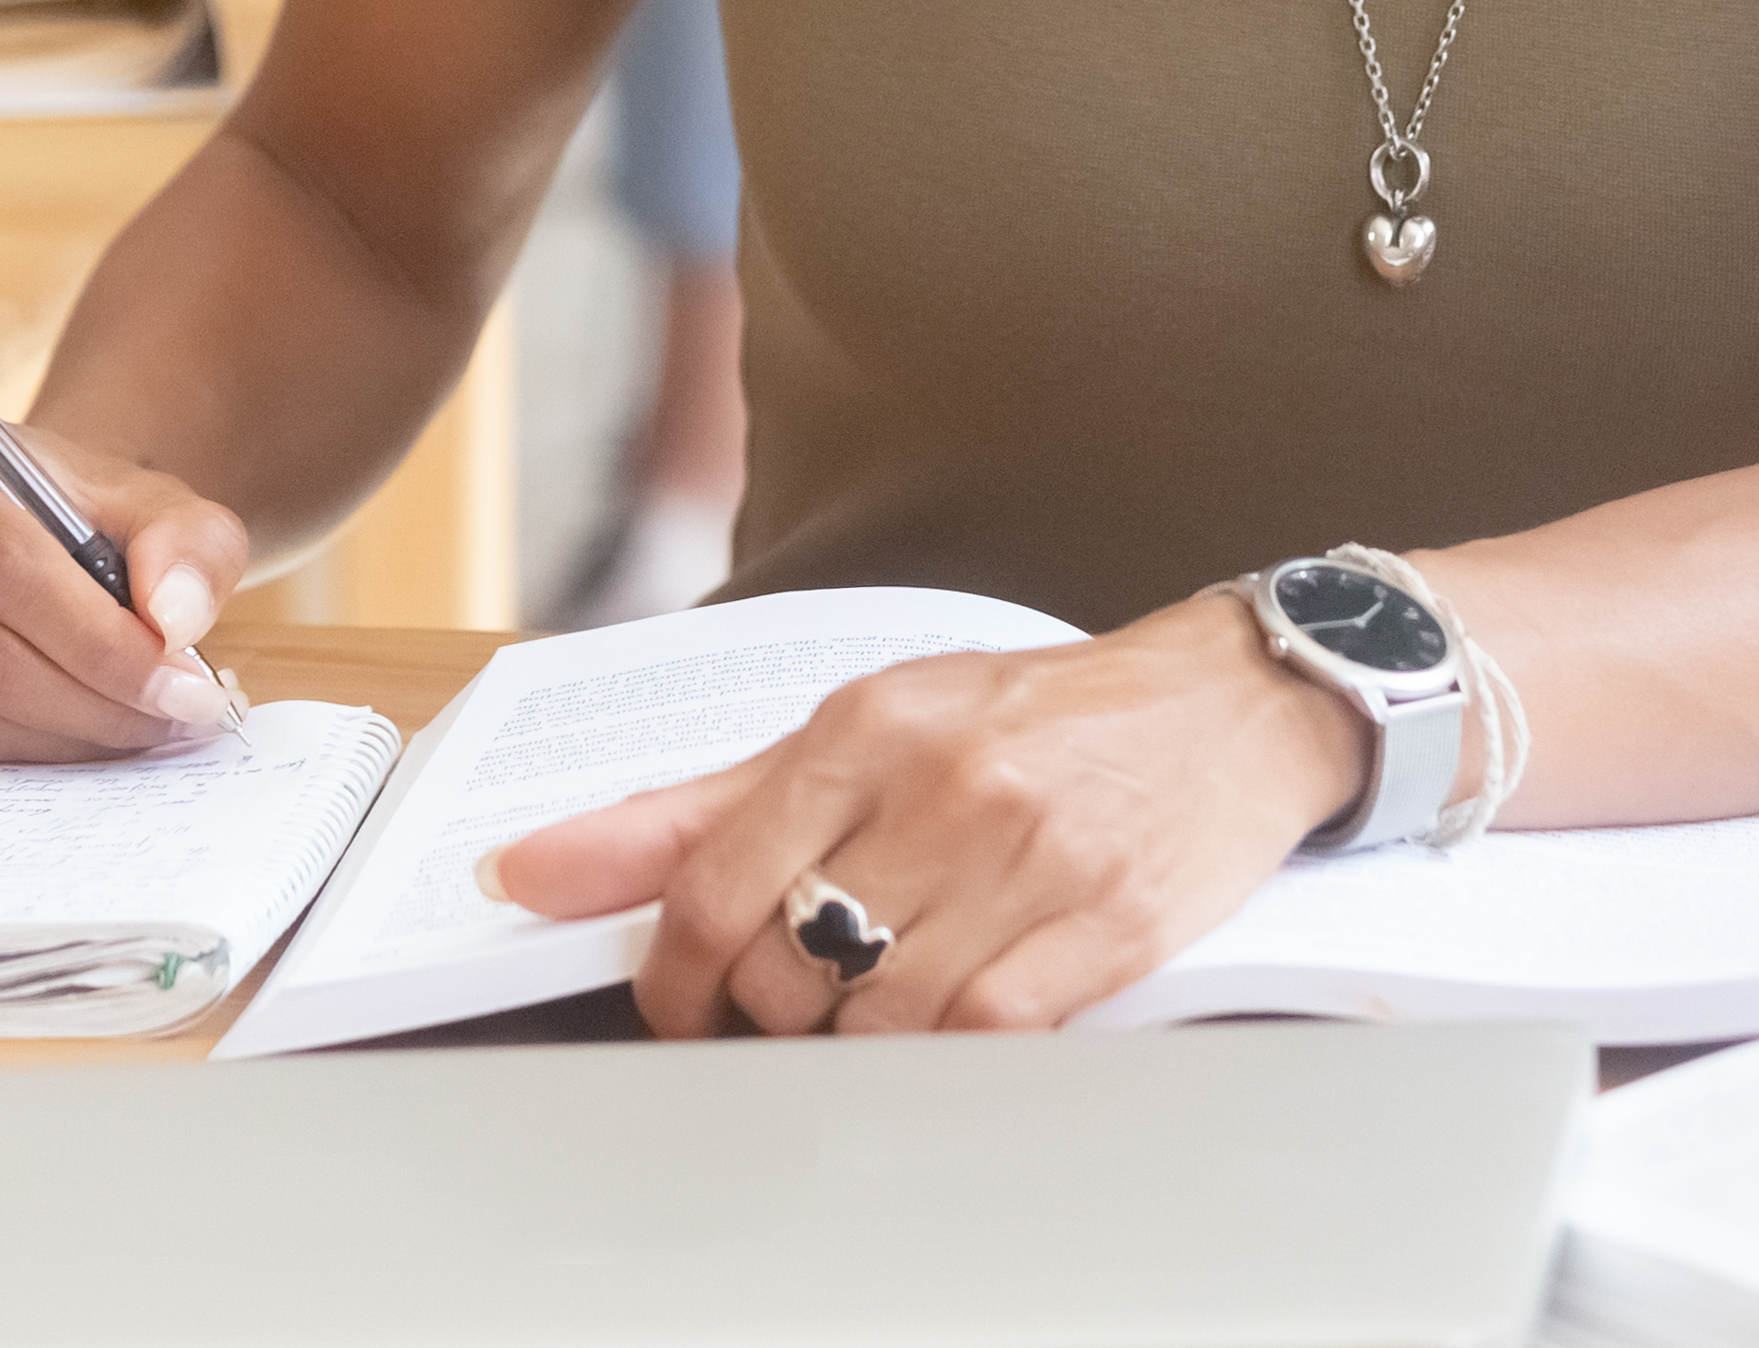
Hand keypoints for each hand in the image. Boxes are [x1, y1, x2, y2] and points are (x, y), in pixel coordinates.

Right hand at [0, 413, 254, 763]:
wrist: (35, 527)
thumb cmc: (92, 514)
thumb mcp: (157, 503)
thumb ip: (186, 543)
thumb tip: (176, 619)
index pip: (6, 564)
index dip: (98, 639)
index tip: (181, 685)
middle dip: (86, 700)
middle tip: (170, 720)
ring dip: (61, 736)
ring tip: (141, 730)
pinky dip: (26, 751)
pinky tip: (86, 736)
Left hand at [490, 593, 1367, 1037]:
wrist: (1230, 705)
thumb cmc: (1033, 720)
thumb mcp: (865, 728)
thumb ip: (697, 808)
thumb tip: (528, 870)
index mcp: (866, 726)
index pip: (712, 885)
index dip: (674, 978)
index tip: (681, 1007)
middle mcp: (942, 783)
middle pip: (788, 970)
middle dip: (767, 1020)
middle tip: (788, 1013)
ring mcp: (1028, 856)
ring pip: (879, 1020)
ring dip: (860, 1045)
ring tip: (880, 1007)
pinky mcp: (1105, 925)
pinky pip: (984, 1037)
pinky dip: (950, 1053)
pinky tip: (956, 1020)